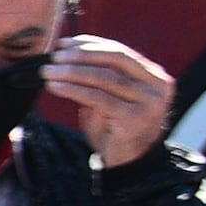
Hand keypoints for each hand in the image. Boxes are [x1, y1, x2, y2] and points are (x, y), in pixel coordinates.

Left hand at [42, 35, 175, 169]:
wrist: (128, 162)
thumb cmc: (116, 128)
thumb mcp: (110, 97)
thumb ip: (99, 77)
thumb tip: (66, 54)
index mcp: (153, 76)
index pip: (120, 52)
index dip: (91, 45)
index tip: (65, 43)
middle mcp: (157, 86)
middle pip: (116, 60)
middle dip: (82, 55)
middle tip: (55, 56)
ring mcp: (149, 103)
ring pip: (106, 78)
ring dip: (73, 72)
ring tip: (48, 70)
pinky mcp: (134, 118)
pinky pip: (98, 97)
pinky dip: (73, 89)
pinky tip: (55, 86)